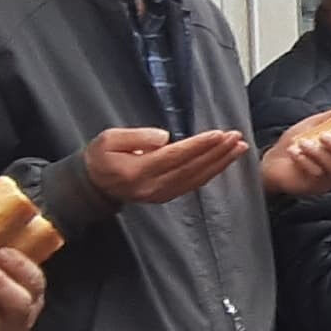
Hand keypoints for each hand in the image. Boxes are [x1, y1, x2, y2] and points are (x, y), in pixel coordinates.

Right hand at [86, 127, 248, 205]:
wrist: (92, 186)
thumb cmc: (100, 158)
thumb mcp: (108, 140)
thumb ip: (136, 137)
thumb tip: (164, 137)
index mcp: (138, 172)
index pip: (175, 157)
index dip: (199, 146)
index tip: (219, 134)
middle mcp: (153, 187)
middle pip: (192, 169)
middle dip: (217, 153)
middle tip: (236, 138)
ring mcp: (161, 195)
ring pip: (196, 179)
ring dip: (220, 163)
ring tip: (238, 148)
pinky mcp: (166, 196)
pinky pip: (193, 185)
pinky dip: (211, 173)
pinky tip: (223, 161)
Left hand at [261, 114, 330, 198]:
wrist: (273, 161)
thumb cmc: (294, 143)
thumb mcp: (313, 124)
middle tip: (323, 136)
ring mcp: (329, 178)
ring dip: (318, 152)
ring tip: (301, 142)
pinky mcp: (316, 187)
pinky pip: (318, 174)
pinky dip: (305, 161)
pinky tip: (294, 153)